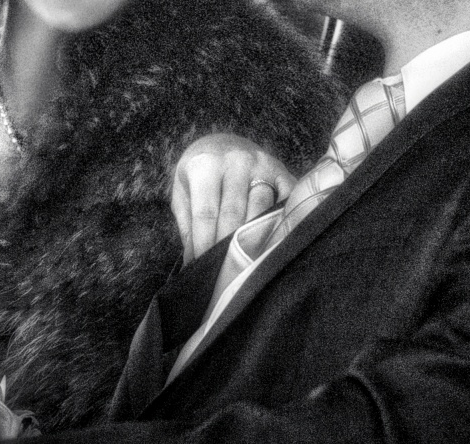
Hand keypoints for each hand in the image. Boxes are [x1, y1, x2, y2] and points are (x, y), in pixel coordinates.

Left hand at [171, 133, 295, 263]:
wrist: (222, 143)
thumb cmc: (198, 175)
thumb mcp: (183, 194)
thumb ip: (189, 227)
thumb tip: (195, 264)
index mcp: (204, 165)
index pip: (206, 213)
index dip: (206, 244)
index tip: (205, 268)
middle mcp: (235, 162)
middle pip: (235, 214)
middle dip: (229, 247)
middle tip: (226, 274)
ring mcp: (262, 165)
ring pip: (261, 210)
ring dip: (255, 240)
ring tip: (248, 266)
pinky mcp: (283, 172)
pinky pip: (286, 201)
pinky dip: (281, 223)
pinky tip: (274, 244)